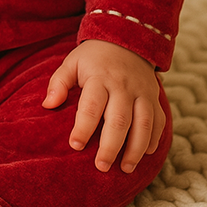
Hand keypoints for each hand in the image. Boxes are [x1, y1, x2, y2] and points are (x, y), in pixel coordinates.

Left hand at [43, 40, 164, 172]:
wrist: (127, 38)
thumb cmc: (93, 58)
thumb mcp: (72, 62)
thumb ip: (59, 83)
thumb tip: (47, 105)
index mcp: (100, 78)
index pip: (91, 105)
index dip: (83, 127)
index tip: (75, 146)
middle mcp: (123, 86)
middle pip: (119, 120)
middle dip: (111, 146)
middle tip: (101, 166)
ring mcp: (142, 92)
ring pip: (144, 124)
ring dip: (135, 149)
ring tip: (125, 168)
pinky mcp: (154, 98)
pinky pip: (159, 122)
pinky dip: (154, 140)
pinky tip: (144, 154)